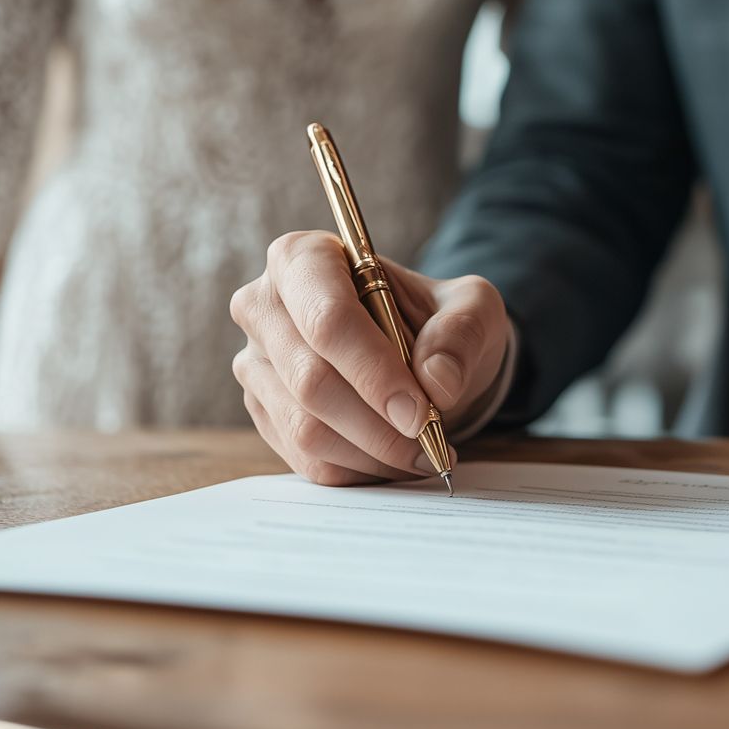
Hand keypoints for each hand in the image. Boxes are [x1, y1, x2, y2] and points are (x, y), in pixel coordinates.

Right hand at [230, 232, 509, 485]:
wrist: (420, 353)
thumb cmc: (438, 319)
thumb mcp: (472, 307)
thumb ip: (461, 333)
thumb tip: (437, 383)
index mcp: (304, 259)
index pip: (327, 319)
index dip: (372, 371)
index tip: (420, 411)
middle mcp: (264, 307)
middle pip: (311, 380)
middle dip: (378, 424)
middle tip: (432, 441)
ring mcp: (256, 364)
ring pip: (306, 427)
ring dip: (373, 452)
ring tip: (424, 453)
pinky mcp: (265, 412)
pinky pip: (306, 458)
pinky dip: (359, 469)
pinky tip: (396, 460)